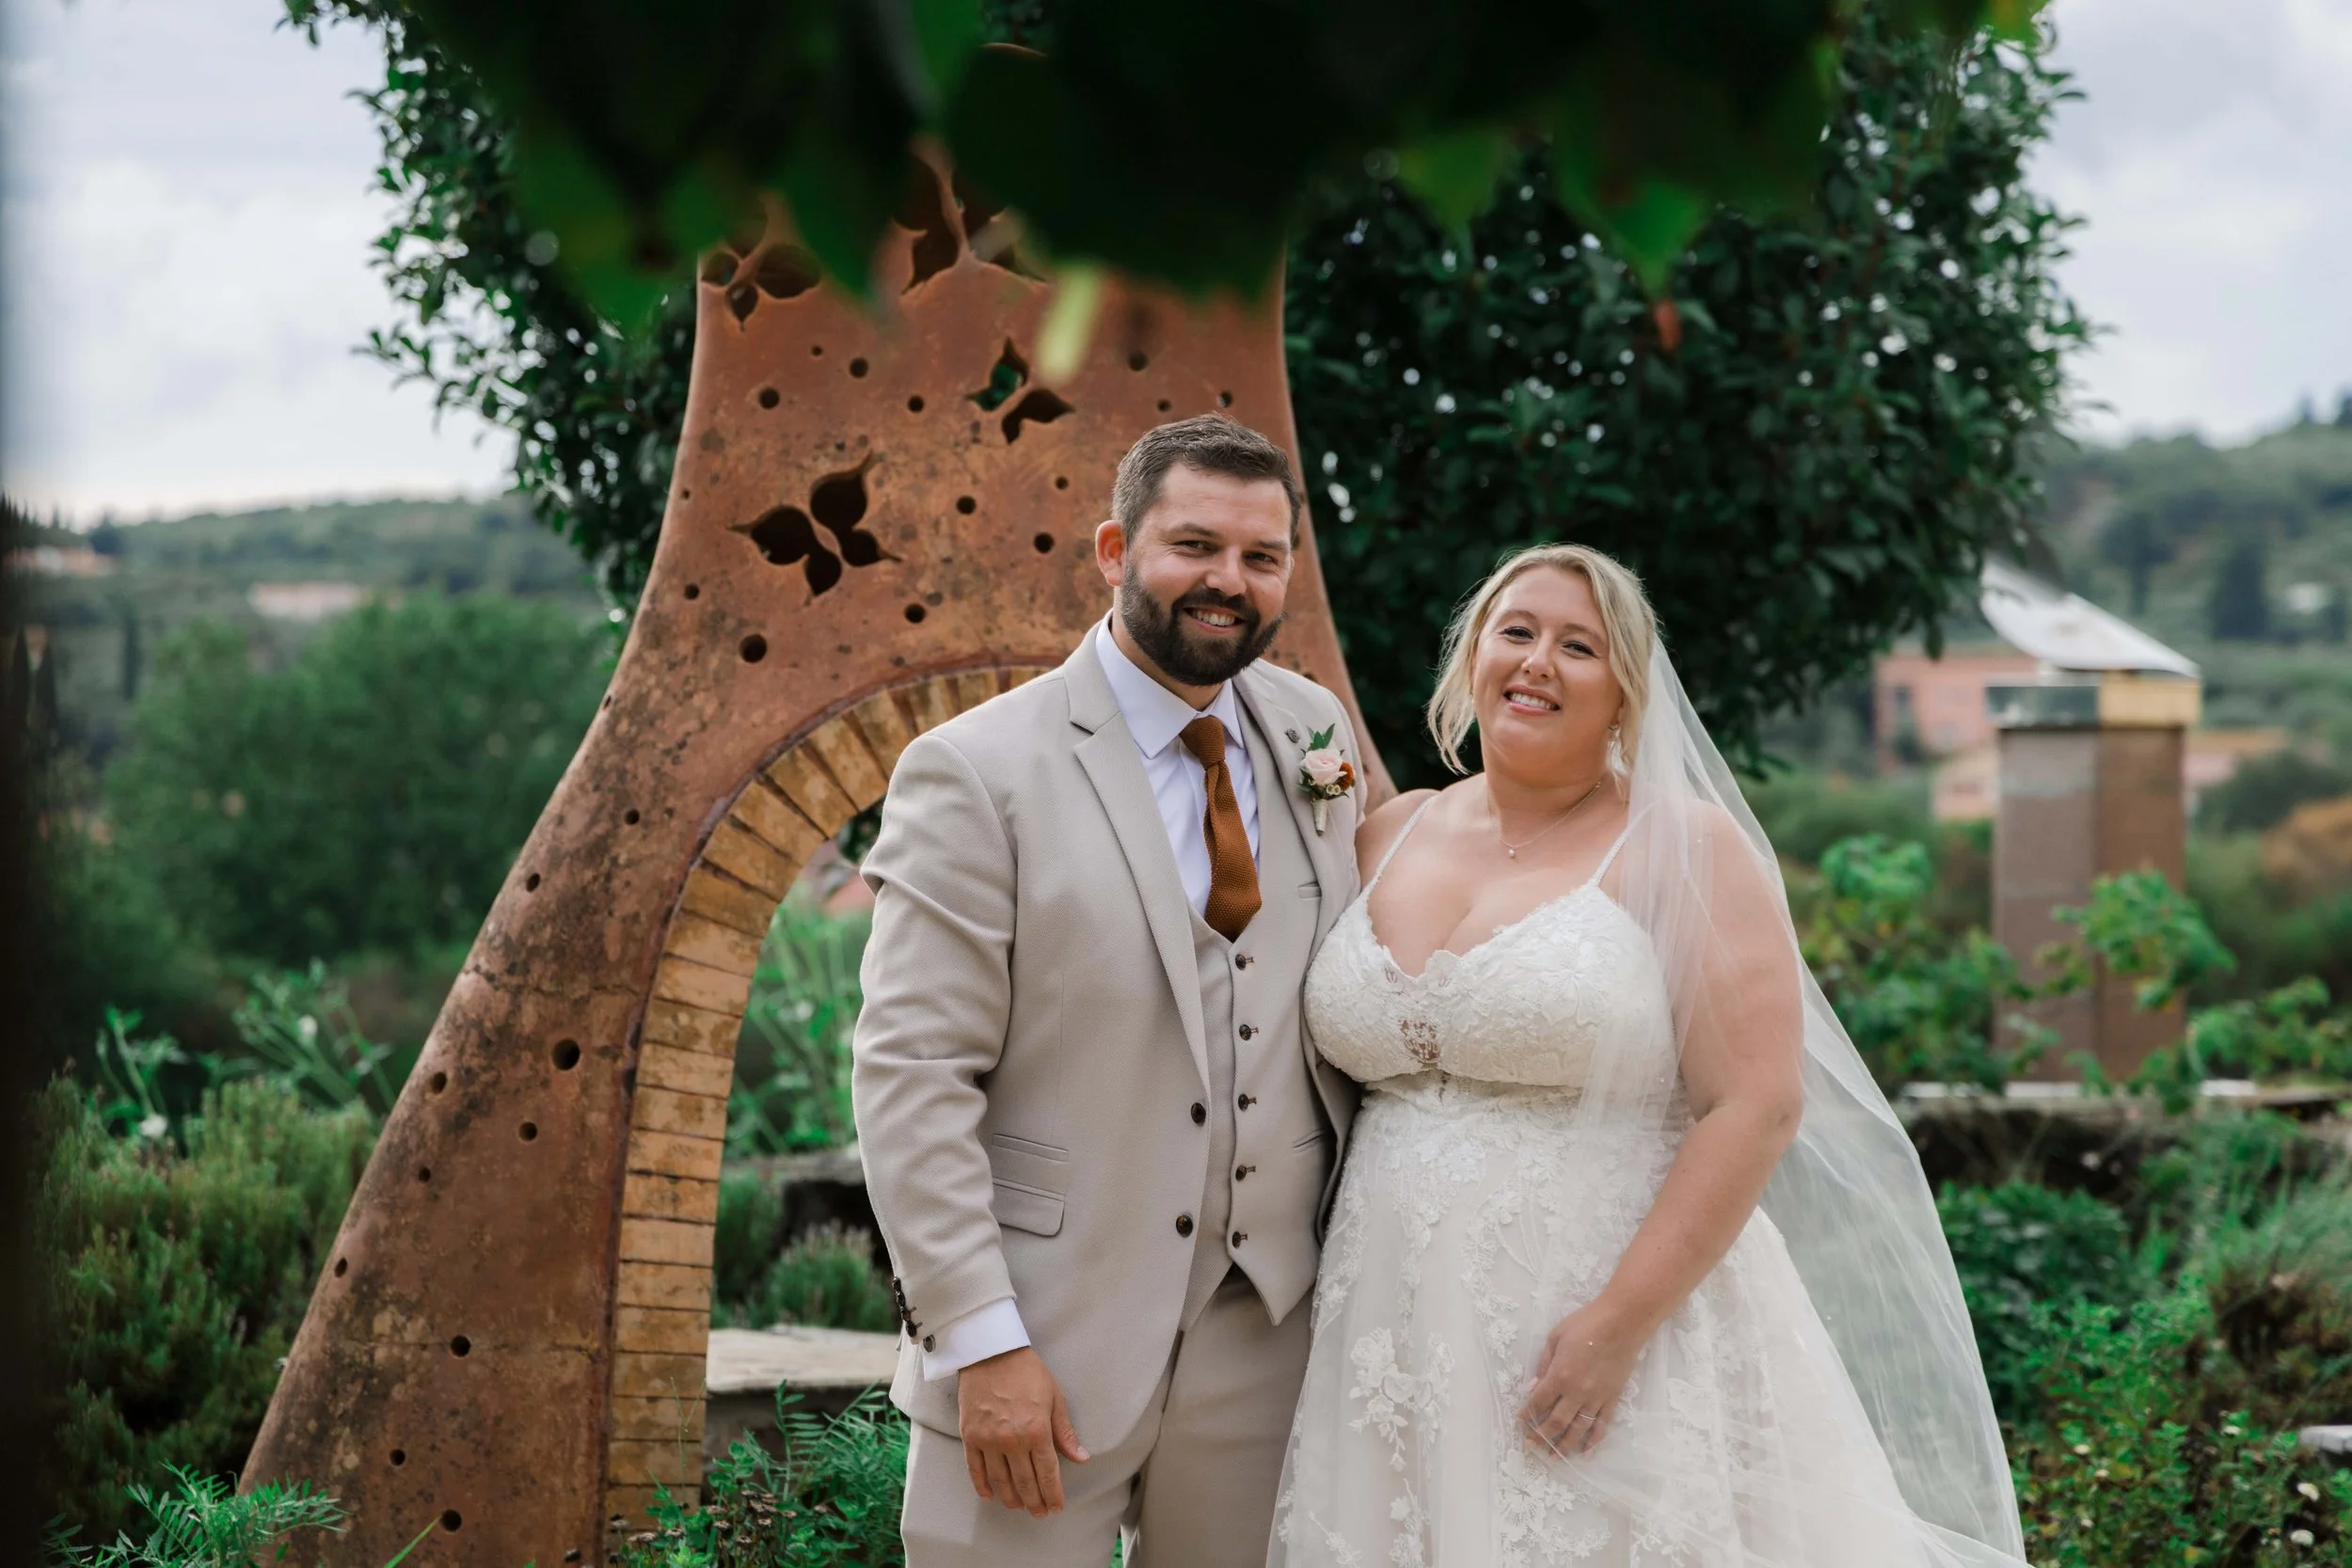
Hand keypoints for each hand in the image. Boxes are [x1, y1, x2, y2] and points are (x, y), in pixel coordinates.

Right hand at [957, 1346, 1089, 1516]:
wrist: (991, 1352)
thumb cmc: (1027, 1371)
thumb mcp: (1054, 1397)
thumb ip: (1065, 1432)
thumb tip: (1081, 1458)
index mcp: (1037, 1430)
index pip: (1048, 1473)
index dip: (1053, 1494)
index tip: (1056, 1507)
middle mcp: (1012, 1440)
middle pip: (1025, 1482)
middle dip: (1035, 1502)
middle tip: (1040, 1513)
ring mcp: (988, 1440)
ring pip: (1000, 1481)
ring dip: (1011, 1498)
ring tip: (1019, 1507)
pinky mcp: (969, 1436)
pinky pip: (975, 1469)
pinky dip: (982, 1486)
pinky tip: (990, 1496)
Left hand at [1516, 1300, 1644, 1457]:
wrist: (1621, 1323)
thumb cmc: (1585, 1324)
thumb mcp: (1555, 1337)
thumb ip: (1543, 1364)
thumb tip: (1533, 1387)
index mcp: (1559, 1375)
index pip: (1538, 1402)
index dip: (1527, 1414)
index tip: (1520, 1423)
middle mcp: (1576, 1392)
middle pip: (1556, 1421)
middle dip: (1541, 1437)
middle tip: (1531, 1447)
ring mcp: (1596, 1398)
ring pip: (1578, 1429)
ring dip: (1564, 1445)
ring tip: (1553, 1458)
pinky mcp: (1612, 1399)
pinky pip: (1601, 1425)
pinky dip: (1593, 1441)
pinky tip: (1586, 1453)